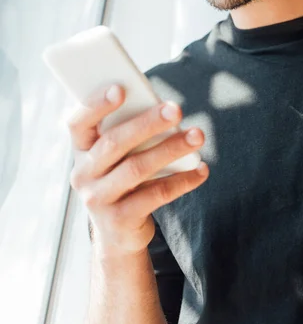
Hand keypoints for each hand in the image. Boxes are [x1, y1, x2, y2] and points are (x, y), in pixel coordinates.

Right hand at [67, 85, 208, 255]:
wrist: (117, 234)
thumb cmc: (123, 180)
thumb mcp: (117, 158)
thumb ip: (129, 134)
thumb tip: (164, 109)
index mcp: (81, 151)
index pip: (79, 123)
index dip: (96, 105)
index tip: (121, 88)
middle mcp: (83, 175)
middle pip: (114, 143)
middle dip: (147, 123)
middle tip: (176, 109)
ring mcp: (98, 200)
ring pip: (137, 168)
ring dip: (171, 149)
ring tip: (197, 136)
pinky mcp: (120, 220)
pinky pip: (156, 195)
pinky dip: (183, 180)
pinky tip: (201, 170)